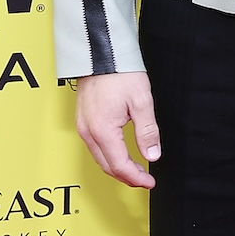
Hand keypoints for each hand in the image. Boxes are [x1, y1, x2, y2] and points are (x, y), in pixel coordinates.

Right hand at [74, 71, 161, 190]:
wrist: (100, 53)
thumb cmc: (119, 72)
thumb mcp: (141, 102)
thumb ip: (147, 132)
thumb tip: (152, 155)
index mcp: (103, 131)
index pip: (120, 166)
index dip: (136, 178)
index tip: (150, 182)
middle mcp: (89, 132)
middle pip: (107, 166)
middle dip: (127, 177)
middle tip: (145, 179)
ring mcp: (82, 127)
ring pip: (100, 158)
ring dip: (117, 167)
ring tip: (136, 169)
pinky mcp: (82, 121)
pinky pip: (94, 147)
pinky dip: (109, 156)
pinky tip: (121, 153)